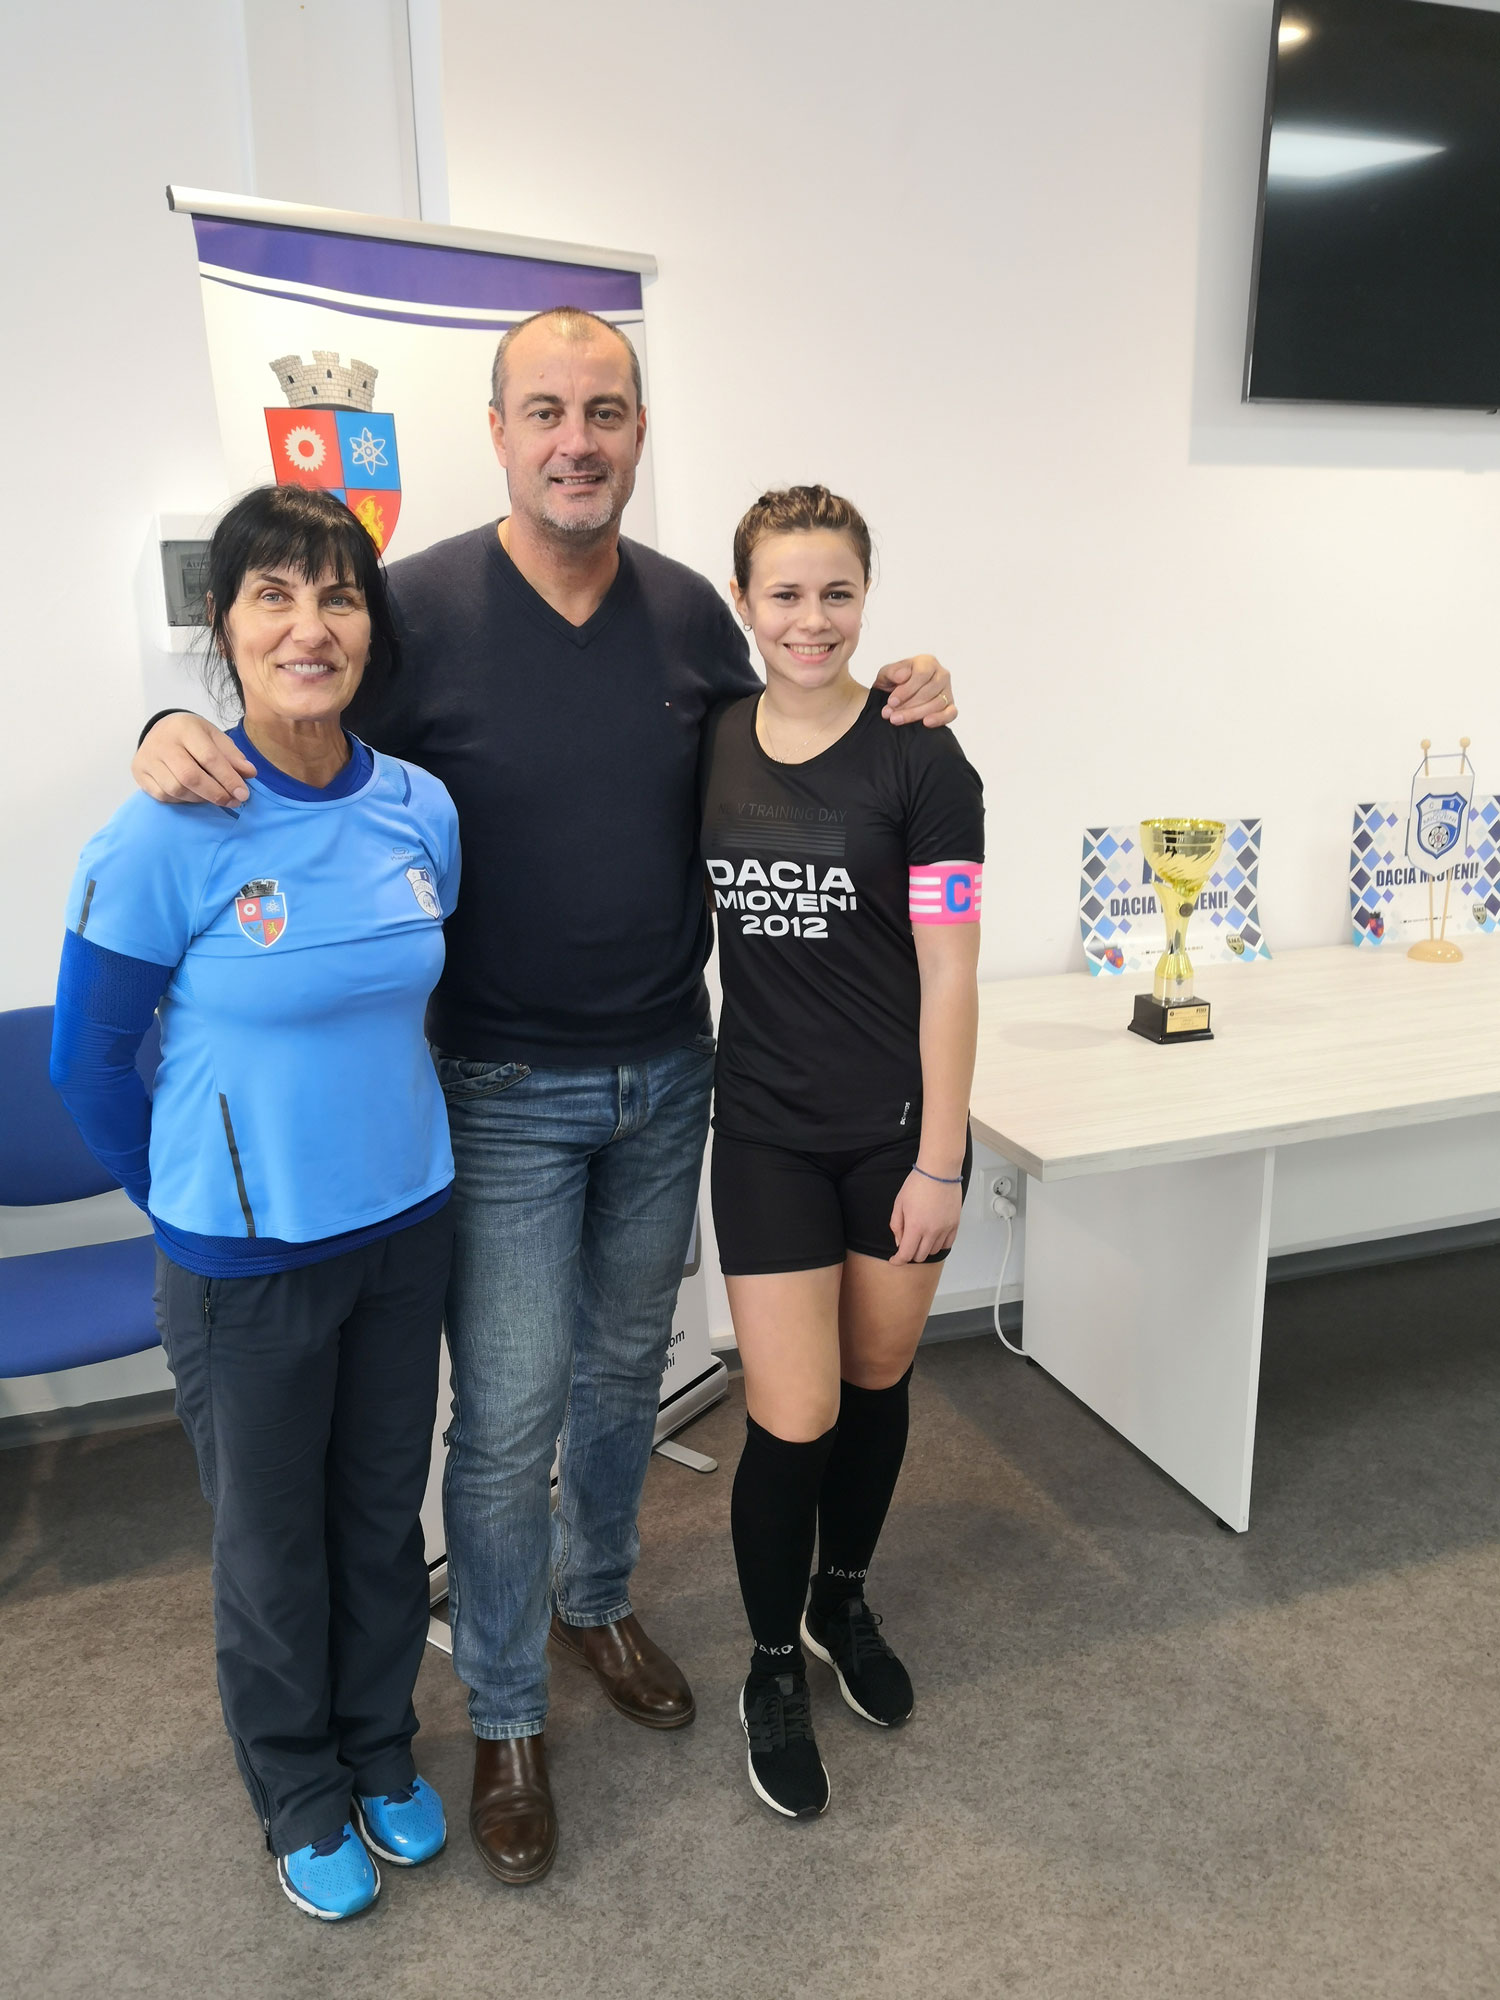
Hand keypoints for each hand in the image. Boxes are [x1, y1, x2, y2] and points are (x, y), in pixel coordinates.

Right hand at [132, 713, 254, 805]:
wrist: (161, 730)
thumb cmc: (193, 735)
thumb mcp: (215, 737)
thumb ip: (232, 755)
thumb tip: (249, 773)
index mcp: (185, 728)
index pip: (209, 758)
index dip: (228, 779)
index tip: (243, 794)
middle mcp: (162, 742)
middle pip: (189, 776)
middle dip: (215, 793)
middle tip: (232, 801)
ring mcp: (147, 758)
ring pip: (175, 789)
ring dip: (200, 799)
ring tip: (214, 797)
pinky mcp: (139, 772)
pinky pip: (162, 795)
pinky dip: (181, 800)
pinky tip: (193, 795)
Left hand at [871, 654, 956, 727]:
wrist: (896, 697)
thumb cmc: (893, 682)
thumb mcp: (886, 674)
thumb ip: (892, 672)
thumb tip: (902, 676)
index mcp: (927, 662)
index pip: (921, 675)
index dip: (906, 690)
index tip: (892, 701)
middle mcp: (941, 674)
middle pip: (929, 691)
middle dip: (908, 705)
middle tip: (890, 715)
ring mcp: (948, 691)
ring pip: (937, 703)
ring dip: (916, 714)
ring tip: (897, 720)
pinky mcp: (950, 706)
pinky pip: (951, 713)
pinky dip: (940, 718)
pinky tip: (926, 723)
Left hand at [888, 1169, 962, 1263]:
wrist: (939, 1171)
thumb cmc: (918, 1183)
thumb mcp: (899, 1203)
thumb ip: (897, 1225)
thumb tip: (899, 1241)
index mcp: (915, 1226)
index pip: (906, 1254)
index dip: (898, 1260)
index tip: (895, 1260)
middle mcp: (931, 1231)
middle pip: (920, 1256)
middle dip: (910, 1254)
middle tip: (906, 1246)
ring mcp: (945, 1229)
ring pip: (934, 1251)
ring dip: (925, 1249)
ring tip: (920, 1238)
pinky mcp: (954, 1224)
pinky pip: (947, 1244)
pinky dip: (939, 1245)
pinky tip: (933, 1238)